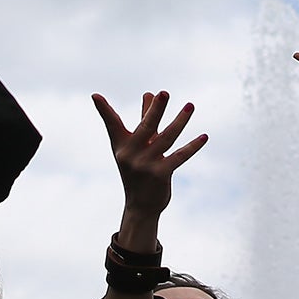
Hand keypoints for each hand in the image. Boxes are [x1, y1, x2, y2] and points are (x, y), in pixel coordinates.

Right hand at [93, 92, 206, 223]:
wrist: (141, 206)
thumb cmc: (138, 170)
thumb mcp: (138, 145)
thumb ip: (145, 119)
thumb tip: (150, 93)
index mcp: (122, 145)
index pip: (112, 124)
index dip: (104, 110)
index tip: (95, 95)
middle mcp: (130, 154)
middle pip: (146, 127)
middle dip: (155, 110)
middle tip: (164, 93)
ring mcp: (145, 165)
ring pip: (167, 138)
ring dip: (180, 121)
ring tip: (190, 106)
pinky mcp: (161, 174)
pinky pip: (179, 156)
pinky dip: (192, 146)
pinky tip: (204, 137)